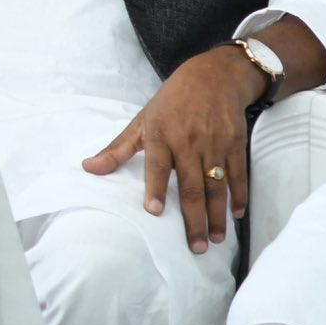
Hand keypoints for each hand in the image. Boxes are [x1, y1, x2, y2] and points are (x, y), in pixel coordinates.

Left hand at [83, 45, 261, 252]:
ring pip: (217, 185)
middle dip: (194, 219)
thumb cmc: (171, 101)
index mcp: (161, 135)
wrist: (214, 77)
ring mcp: (214, 144)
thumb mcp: (141, 120)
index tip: (154, 211)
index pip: (157, 166)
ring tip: (216, 239)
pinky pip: (238, 175)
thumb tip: (87, 168)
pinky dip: (238, 196)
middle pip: (191, 185)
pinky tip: (235, 214)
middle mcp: (189, 141)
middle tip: (196, 247)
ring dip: (217, 215)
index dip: (155, 188)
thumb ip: (116, 149)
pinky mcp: (235, 144)